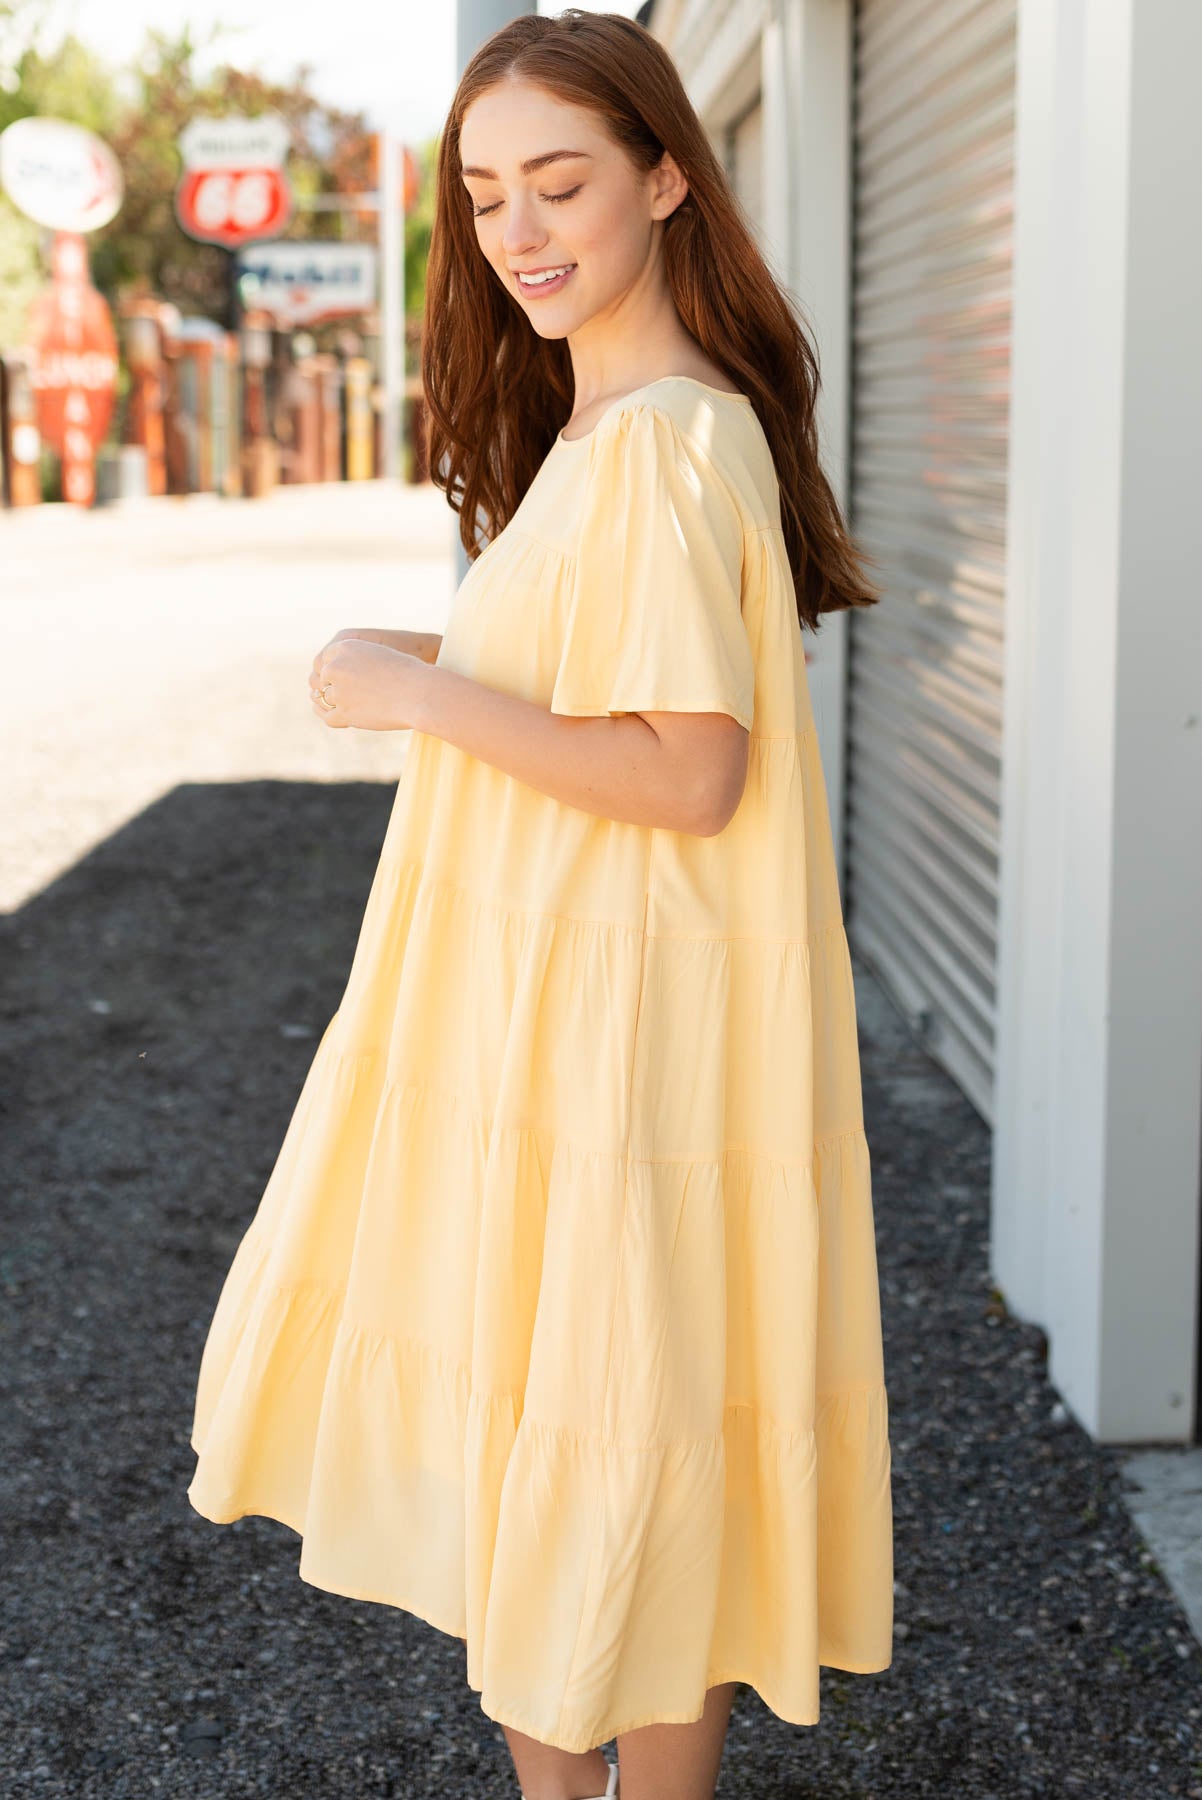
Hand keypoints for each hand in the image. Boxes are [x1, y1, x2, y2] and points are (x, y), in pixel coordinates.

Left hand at [309, 635, 425, 731]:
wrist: (420, 693)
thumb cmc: (407, 673)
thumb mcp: (378, 656)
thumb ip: (356, 662)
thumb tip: (336, 676)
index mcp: (345, 645)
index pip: (324, 660)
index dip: (331, 671)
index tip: (339, 679)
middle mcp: (336, 666)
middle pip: (322, 679)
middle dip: (331, 686)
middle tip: (344, 695)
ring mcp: (338, 691)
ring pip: (325, 699)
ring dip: (337, 703)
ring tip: (354, 706)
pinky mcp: (344, 713)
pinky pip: (328, 718)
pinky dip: (333, 717)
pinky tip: (343, 718)